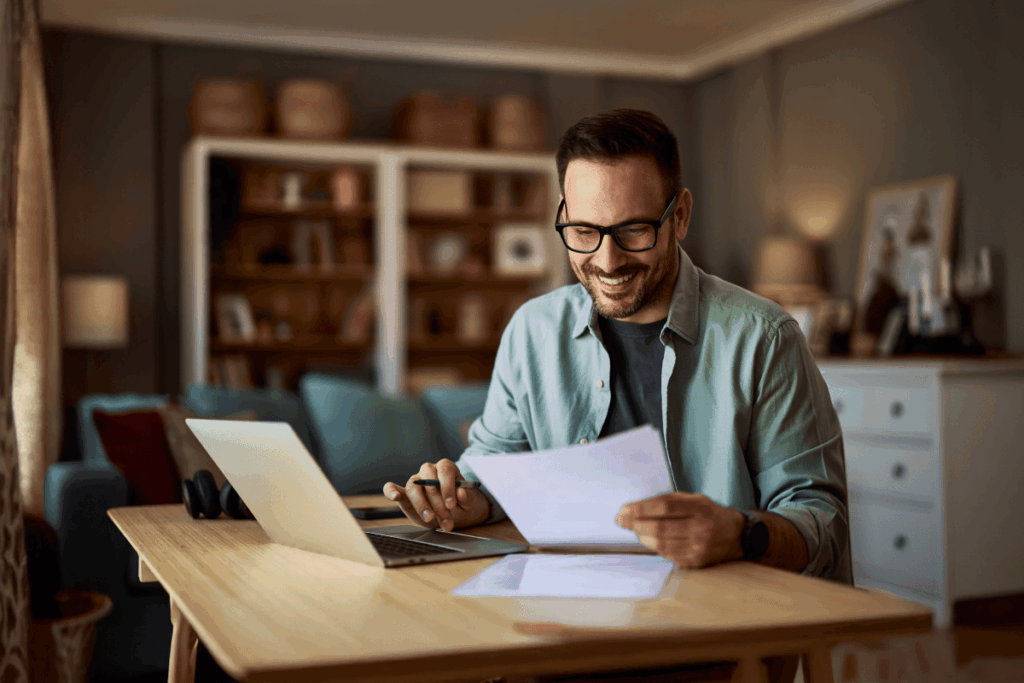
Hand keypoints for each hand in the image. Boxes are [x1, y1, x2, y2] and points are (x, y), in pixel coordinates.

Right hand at [382, 459, 489, 531]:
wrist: (455, 515)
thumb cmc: (463, 505)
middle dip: (437, 503)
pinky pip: (392, 488)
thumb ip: (467, 498)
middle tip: (446, 520)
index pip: (444, 469)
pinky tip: (394, 497)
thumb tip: (461, 492)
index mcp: (446, 468)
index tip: (451, 504)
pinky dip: (391, 491)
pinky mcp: (405, 495)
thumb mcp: (471, 503)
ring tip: (430, 519)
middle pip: (429, 480)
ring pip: (414, 487)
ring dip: (421, 505)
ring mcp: (416, 482)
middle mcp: (429, 471)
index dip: (447, 486)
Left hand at [615, 493, 744, 568]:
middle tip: (622, 521)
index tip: (624, 510)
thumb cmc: (708, 513)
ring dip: (642, 536)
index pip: (664, 506)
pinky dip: (654, 546)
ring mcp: (698, 548)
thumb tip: (634, 508)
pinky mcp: (695, 562)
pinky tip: (650, 539)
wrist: (736, 535)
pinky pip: (667, 554)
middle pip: (660, 527)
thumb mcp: (693, 499)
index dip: (641, 508)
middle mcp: (701, 528)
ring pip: (660, 544)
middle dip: (635, 524)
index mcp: (700, 507)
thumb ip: (667, 501)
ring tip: (635, 529)